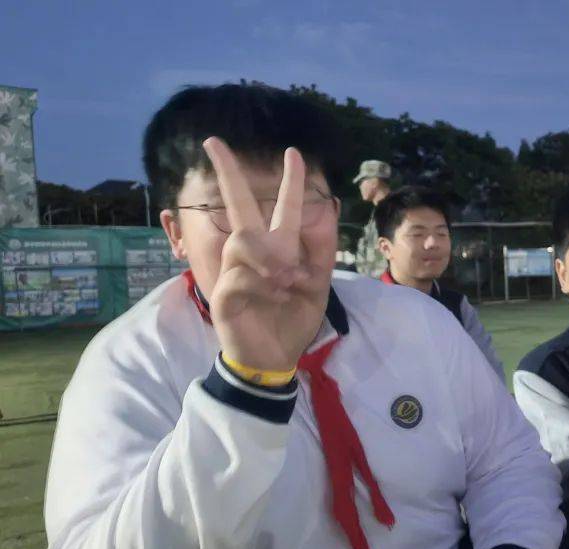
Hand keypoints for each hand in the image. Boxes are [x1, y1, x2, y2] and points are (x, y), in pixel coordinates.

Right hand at [203, 137, 333, 370]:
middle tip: (213, 141)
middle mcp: (252, 253)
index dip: (289, 182)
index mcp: (278, 249)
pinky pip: (239, 274)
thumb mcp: (317, 285)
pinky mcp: (222, 293)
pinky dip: (262, 283)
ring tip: (288, 282)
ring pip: (243, 240)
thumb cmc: (292, 319)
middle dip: (227, 172)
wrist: (276, 357)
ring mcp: (233, 271)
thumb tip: (325, 211)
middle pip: (236, 204)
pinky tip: (276, 297)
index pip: (282, 208)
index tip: (293, 153)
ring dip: (270, 259)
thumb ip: (321, 251)